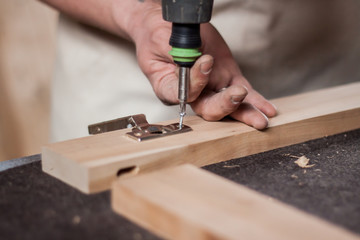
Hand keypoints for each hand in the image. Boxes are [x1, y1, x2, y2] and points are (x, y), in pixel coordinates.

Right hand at [129, 3, 276, 129]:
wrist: (166, 27)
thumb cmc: (158, 35)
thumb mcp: (162, 41)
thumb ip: (177, 54)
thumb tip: (196, 63)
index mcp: (169, 87)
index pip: (183, 93)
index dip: (195, 83)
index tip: (205, 62)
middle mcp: (192, 92)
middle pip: (209, 108)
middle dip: (225, 106)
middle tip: (237, 96)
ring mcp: (212, 86)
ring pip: (229, 105)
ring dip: (245, 112)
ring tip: (260, 119)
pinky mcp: (226, 77)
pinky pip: (243, 92)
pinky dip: (256, 101)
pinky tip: (267, 110)